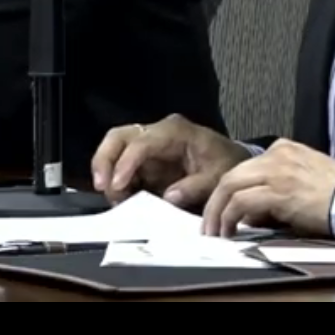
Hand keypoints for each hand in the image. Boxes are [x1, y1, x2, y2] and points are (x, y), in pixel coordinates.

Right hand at [91, 114, 248, 207]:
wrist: (231, 162)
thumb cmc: (225, 164)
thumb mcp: (218, 176)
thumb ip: (195, 186)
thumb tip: (169, 196)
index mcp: (175, 131)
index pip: (142, 142)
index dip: (126, 162)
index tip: (118, 186)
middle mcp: (157, 134)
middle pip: (118, 137)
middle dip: (104, 160)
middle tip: (102, 187)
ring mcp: (148, 147)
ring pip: (114, 151)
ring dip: (108, 176)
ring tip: (116, 201)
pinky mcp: (144, 163)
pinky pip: (121, 170)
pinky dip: (116, 185)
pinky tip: (122, 202)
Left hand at [202, 138, 334, 237]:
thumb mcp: (302, 181)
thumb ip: (275, 189)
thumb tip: (250, 213)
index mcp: (283, 149)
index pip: (244, 168)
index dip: (228, 192)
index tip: (222, 210)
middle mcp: (276, 155)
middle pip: (230, 175)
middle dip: (214, 201)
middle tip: (208, 224)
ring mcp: (275, 170)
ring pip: (229, 186)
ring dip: (217, 212)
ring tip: (214, 232)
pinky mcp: (277, 190)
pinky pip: (241, 202)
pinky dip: (229, 217)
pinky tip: (229, 231)